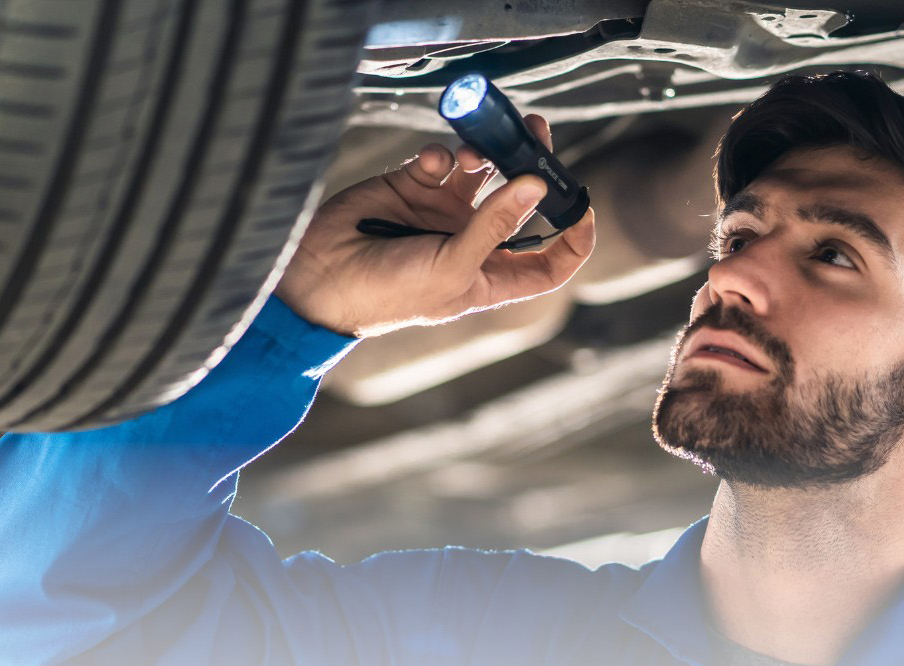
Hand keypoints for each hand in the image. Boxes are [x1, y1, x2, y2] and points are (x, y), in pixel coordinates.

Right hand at [277, 115, 595, 336]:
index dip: (574, 235)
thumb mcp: (452, 267)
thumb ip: (493, 225)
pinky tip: (434, 162)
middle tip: (536, 132)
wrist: (321, 279)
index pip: (550, 260)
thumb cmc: (389, 294)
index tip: (581, 202)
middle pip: (521, 201)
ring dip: (485, 154)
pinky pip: (441, 160)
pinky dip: (443, 154)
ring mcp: (443, 213)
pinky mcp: (412, 187)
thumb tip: (537, 183)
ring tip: (475, 149)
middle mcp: (472, 242)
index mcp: (490, 276)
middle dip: (532, 168)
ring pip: (482, 171)